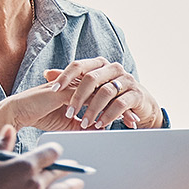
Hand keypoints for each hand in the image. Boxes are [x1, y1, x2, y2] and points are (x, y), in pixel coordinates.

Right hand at [0, 125, 84, 188]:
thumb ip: (1, 144)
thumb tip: (9, 128)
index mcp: (25, 165)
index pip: (50, 153)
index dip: (55, 151)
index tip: (56, 151)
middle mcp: (35, 182)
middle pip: (57, 172)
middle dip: (67, 168)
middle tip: (76, 167)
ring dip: (71, 187)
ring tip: (79, 184)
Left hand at [46, 58, 163, 129]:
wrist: (141, 105)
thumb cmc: (112, 95)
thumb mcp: (91, 87)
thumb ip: (71, 80)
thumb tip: (47, 73)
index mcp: (100, 64)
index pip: (79, 65)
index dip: (65, 76)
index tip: (53, 90)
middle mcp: (114, 68)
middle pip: (91, 78)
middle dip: (78, 97)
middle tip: (69, 112)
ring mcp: (127, 80)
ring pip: (105, 92)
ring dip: (93, 109)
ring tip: (85, 123)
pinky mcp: (136, 94)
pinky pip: (120, 104)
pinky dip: (108, 115)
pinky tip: (100, 124)